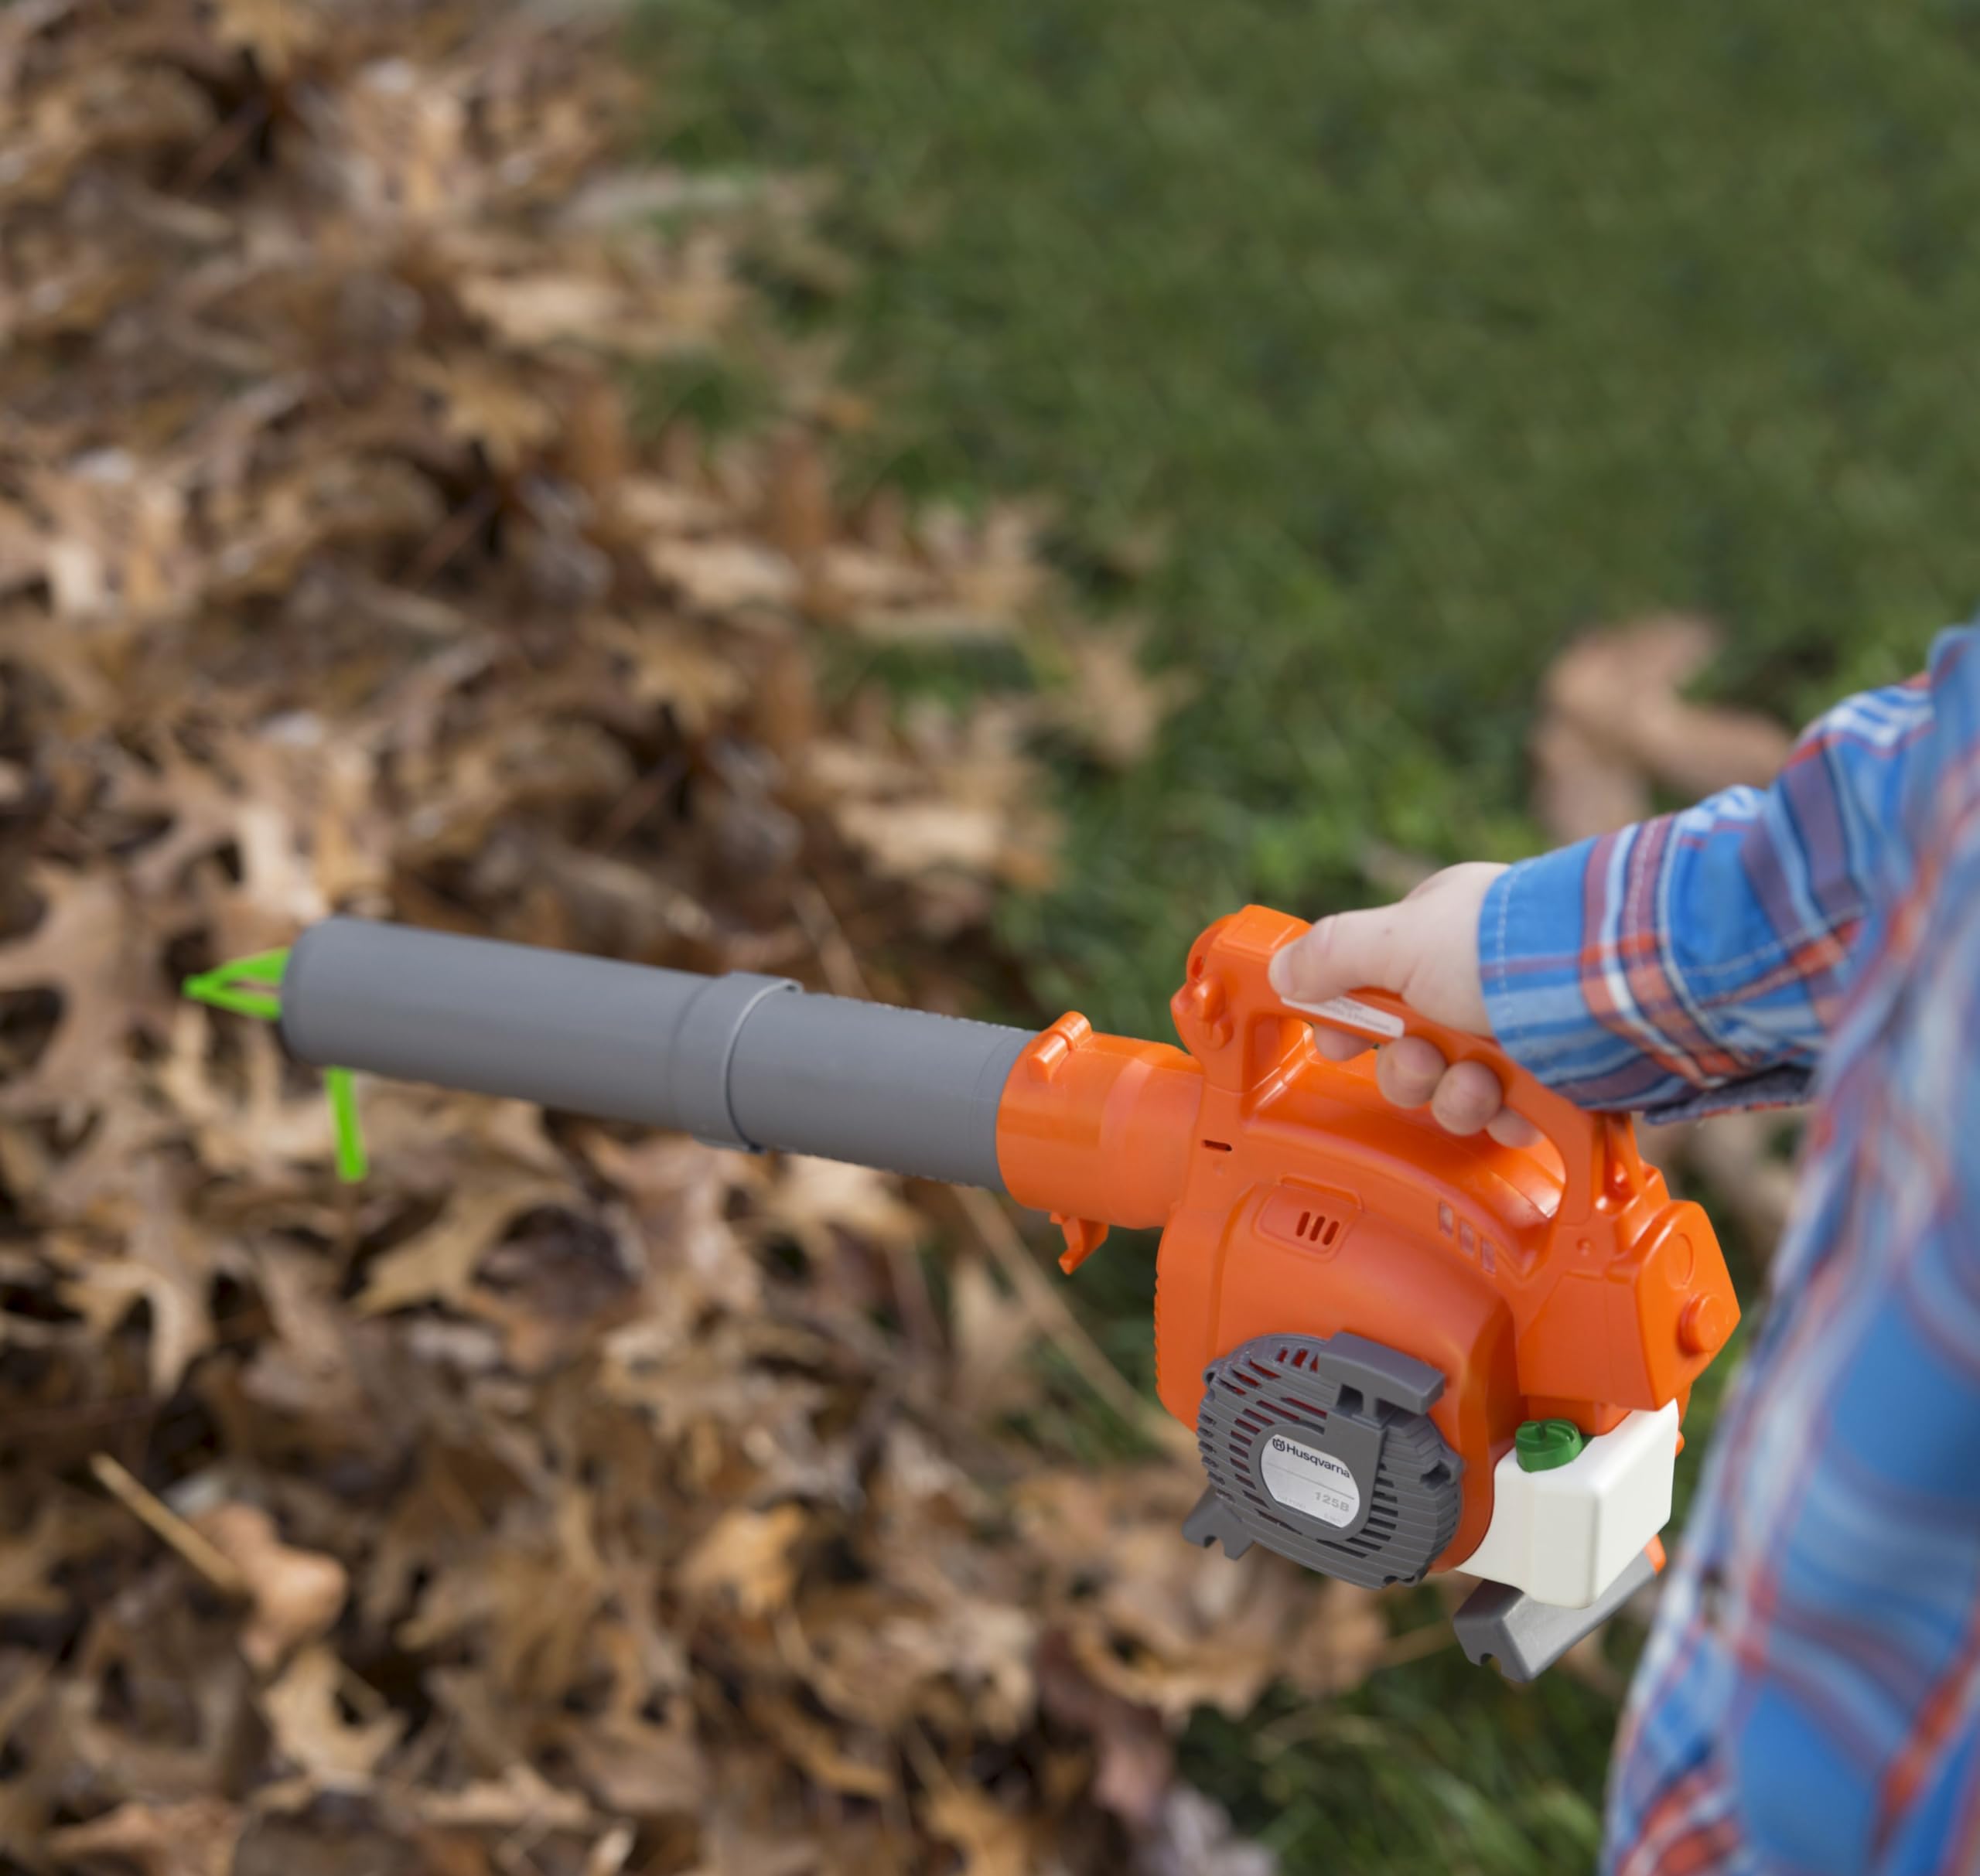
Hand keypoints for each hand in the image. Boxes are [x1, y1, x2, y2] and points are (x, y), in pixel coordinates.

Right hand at [1267, 862, 1539, 1147]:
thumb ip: (1330, 954)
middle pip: (1408, 1050)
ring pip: (1453, 1089)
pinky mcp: (1554, 1076)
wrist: (1607, 990)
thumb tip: (1281, 970)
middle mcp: (1475, 985)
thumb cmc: (1500, 951)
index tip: (1340, 1043)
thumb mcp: (1395, 939)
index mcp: (1437, 938)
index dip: (1350, 1023)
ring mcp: (1516, 1032)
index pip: (1372, 987)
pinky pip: (1507, 1115)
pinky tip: (1514, 1106)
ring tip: (1482, 1084)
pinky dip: (1506, 1117)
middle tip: (1427, 1060)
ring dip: (1456, 1096)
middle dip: (1410, 1069)